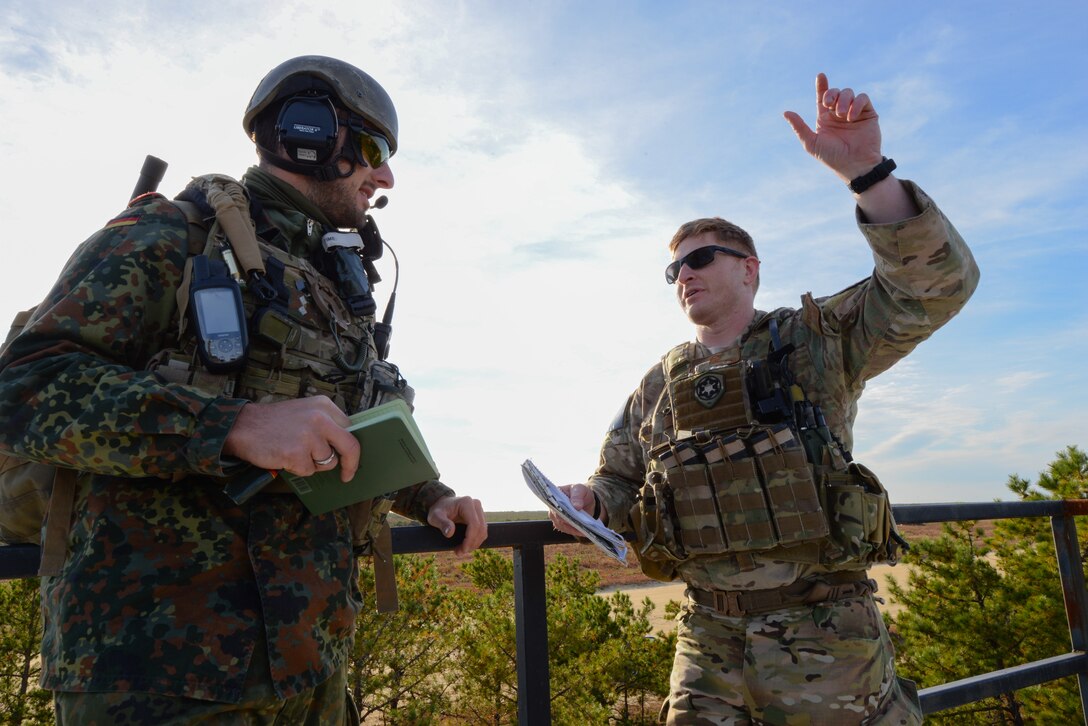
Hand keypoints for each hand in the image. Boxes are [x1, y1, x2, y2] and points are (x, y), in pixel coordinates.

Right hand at [223, 396, 359, 481]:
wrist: (242, 426)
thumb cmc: (274, 422)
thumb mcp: (304, 411)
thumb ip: (325, 423)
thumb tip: (345, 445)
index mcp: (324, 405)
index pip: (350, 429)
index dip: (351, 447)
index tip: (351, 458)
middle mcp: (320, 418)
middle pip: (350, 446)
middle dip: (351, 464)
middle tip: (347, 475)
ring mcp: (308, 436)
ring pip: (327, 462)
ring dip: (313, 464)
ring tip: (294, 451)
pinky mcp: (296, 453)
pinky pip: (308, 471)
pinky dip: (297, 469)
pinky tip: (285, 456)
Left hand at [427, 495, 487, 554]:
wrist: (441, 505)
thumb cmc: (438, 510)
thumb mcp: (435, 516)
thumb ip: (442, 523)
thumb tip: (450, 533)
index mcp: (466, 503)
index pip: (474, 524)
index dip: (470, 539)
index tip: (462, 550)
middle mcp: (476, 505)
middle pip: (481, 529)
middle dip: (472, 544)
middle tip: (460, 552)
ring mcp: (479, 511)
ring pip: (483, 531)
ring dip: (474, 544)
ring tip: (461, 550)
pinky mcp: (480, 517)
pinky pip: (482, 531)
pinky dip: (475, 541)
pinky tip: (465, 546)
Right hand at [548, 483, 601, 536]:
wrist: (586, 501)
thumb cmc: (580, 492)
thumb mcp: (580, 489)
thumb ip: (577, 495)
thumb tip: (576, 506)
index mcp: (554, 496)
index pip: (554, 504)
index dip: (560, 510)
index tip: (568, 515)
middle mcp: (553, 507)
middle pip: (557, 517)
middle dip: (568, 521)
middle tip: (578, 524)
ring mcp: (557, 518)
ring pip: (562, 526)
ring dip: (572, 528)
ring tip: (583, 529)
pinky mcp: (563, 525)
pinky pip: (567, 530)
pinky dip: (575, 531)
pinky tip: (583, 531)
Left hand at [783, 72, 883, 181]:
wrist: (855, 164)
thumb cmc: (832, 157)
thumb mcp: (811, 142)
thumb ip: (799, 127)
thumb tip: (785, 112)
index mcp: (825, 119)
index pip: (822, 98)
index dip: (821, 86)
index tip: (820, 76)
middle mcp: (839, 114)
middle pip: (835, 92)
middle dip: (831, 94)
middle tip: (829, 104)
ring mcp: (854, 112)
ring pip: (849, 92)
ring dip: (843, 101)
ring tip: (842, 116)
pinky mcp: (868, 113)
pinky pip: (862, 98)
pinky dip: (856, 104)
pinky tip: (851, 117)